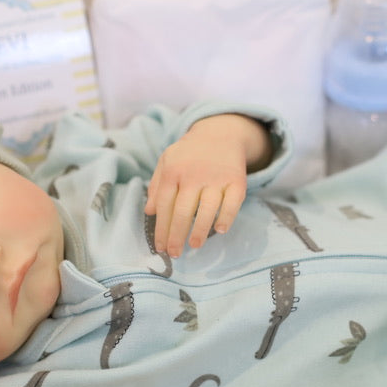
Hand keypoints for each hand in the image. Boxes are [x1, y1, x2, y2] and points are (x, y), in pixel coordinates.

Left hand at [145, 114, 271, 257]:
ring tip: (194, 245)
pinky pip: (232, 203)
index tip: (160, 247)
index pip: (164, 205)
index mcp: (173, 171)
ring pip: (207, 208)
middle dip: (177, 235)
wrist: (220, 134)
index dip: (161, 229)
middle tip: (174, 253)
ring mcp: (216, 177)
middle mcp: (194, 175)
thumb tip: (150, 212)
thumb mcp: (167, 161)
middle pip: (183, 210)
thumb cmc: (189, 154)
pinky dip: (226, 217)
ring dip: (199, 230)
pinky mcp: (236, 180)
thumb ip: (156, 185)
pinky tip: (219, 230)